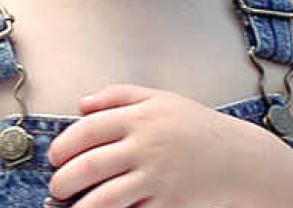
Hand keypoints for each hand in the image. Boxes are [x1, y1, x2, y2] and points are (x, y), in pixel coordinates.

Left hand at [46, 84, 280, 207]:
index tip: (54, 156)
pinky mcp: (168, 204)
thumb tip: (81, 103)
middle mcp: (146, 146)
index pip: (88, 129)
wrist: (238, 158)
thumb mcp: (160, 99)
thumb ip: (119, 95)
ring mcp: (157, 177)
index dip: (63, 144)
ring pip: (103, 198)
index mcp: (142, 117)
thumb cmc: (196, 126)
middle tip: (57, 185)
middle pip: (89, 166)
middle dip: (63, 180)